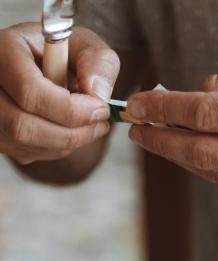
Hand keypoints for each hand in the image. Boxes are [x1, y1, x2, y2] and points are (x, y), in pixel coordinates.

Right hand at [0, 23, 118, 165]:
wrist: (37, 62)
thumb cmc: (58, 51)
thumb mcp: (82, 43)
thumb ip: (97, 61)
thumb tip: (98, 94)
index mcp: (3, 51)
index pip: (30, 93)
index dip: (71, 110)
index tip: (100, 109)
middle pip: (23, 126)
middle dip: (71, 133)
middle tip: (99, 125)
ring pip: (26, 144)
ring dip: (67, 143)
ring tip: (89, 127)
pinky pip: (27, 152)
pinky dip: (56, 148)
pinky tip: (67, 130)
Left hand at [127, 59, 217, 204]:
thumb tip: (192, 97)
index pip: (207, 113)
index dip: (166, 109)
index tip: (138, 103)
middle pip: (201, 151)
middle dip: (162, 139)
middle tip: (136, 129)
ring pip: (212, 172)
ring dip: (179, 156)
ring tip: (158, 138)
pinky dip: (207, 166)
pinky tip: (192, 151)